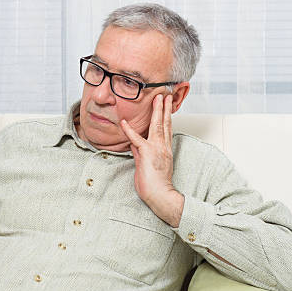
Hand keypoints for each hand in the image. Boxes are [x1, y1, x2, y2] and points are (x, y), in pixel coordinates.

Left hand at [120, 94, 183, 225]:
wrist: (161, 195)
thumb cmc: (155, 185)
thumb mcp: (147, 165)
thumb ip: (141, 153)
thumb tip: (134, 145)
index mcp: (165, 150)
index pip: (167, 129)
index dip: (167, 117)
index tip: (168, 106)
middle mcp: (163, 147)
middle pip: (165, 124)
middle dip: (165, 108)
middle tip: (166, 95)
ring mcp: (156, 149)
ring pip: (157, 125)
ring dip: (157, 111)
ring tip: (158, 98)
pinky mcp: (147, 153)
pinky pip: (137, 139)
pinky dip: (129, 130)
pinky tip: (124, 122)